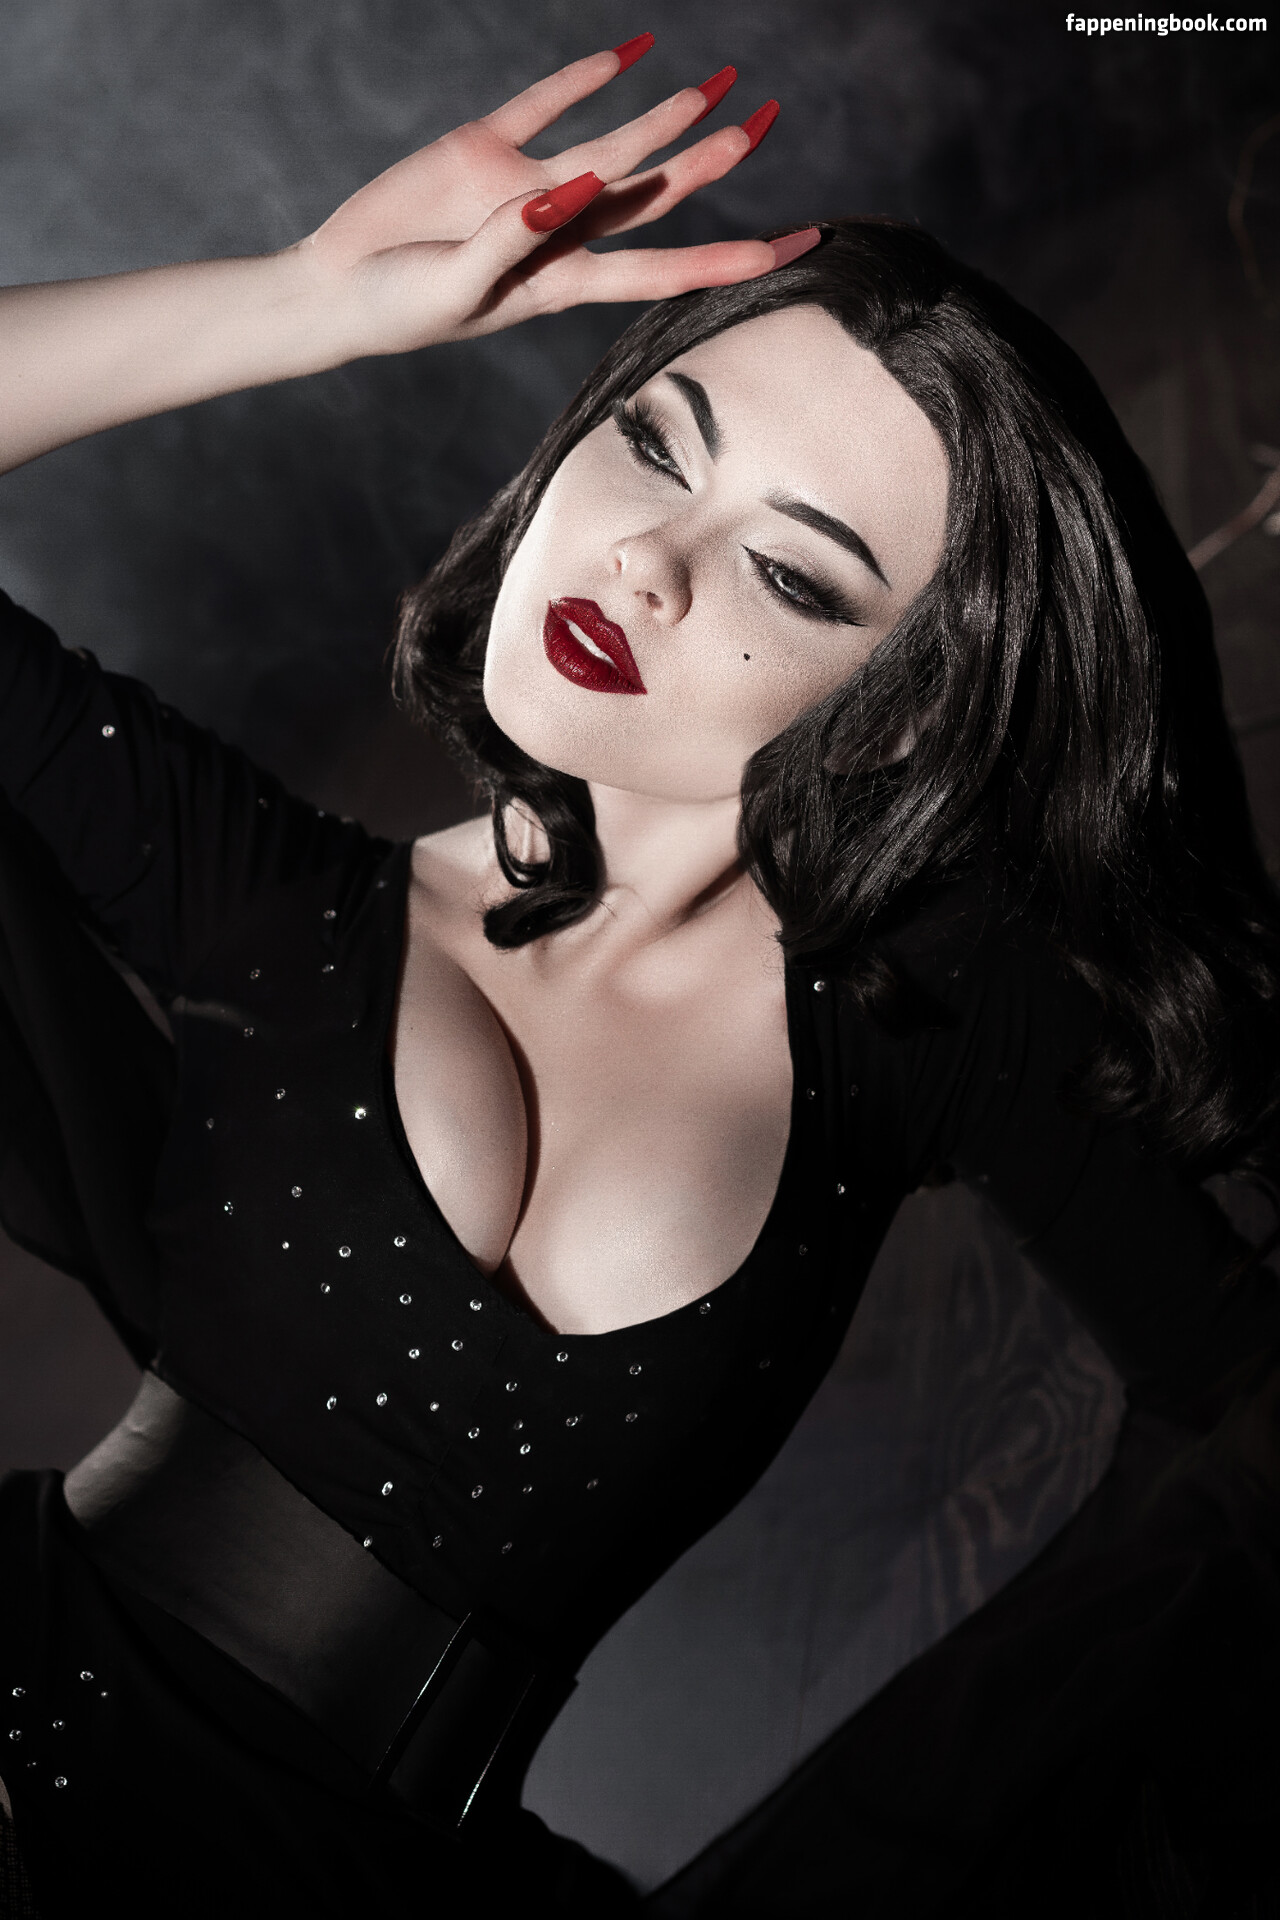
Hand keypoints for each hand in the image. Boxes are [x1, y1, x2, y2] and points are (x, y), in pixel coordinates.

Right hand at [302, 39, 792, 356]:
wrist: (335, 287)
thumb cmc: (397, 311)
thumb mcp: (456, 289)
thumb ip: (510, 243)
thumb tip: (568, 188)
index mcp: (561, 281)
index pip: (664, 268)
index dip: (729, 259)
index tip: (791, 247)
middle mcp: (558, 231)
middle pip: (653, 195)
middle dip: (712, 164)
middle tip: (763, 125)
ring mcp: (524, 187)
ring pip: (613, 145)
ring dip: (665, 116)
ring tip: (719, 86)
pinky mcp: (482, 148)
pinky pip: (544, 104)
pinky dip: (584, 77)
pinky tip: (631, 54)